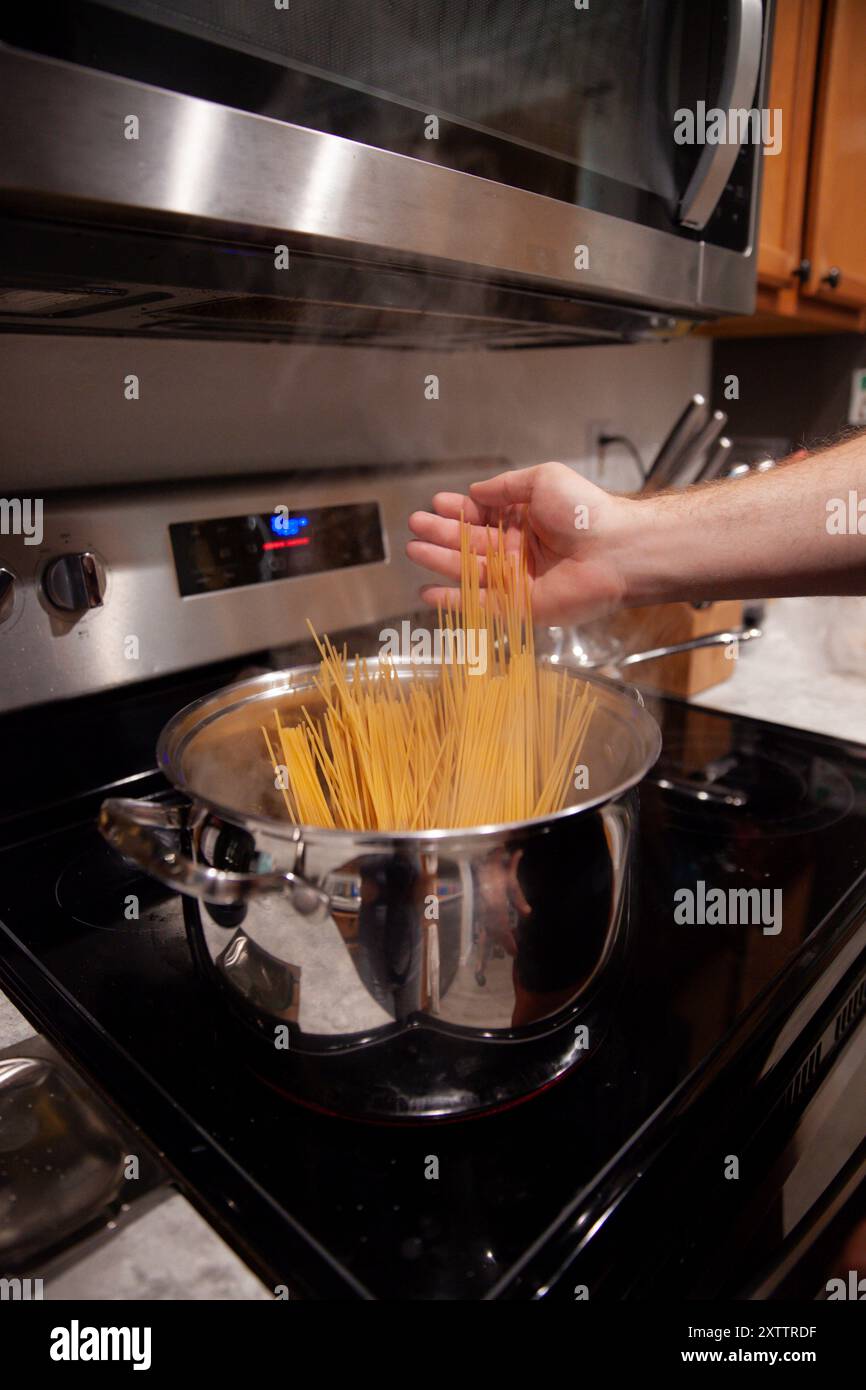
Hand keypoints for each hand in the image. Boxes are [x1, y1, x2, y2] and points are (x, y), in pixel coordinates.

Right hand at [407, 461, 632, 623]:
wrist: (614, 550)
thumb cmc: (585, 511)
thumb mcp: (544, 480)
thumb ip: (507, 486)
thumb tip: (476, 491)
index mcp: (526, 520)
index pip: (483, 516)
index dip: (458, 511)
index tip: (435, 504)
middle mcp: (519, 550)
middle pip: (471, 543)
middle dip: (441, 534)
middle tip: (415, 525)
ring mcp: (518, 579)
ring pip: (470, 571)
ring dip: (440, 561)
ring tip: (413, 550)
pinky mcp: (520, 606)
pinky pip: (480, 604)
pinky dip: (453, 600)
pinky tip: (428, 592)